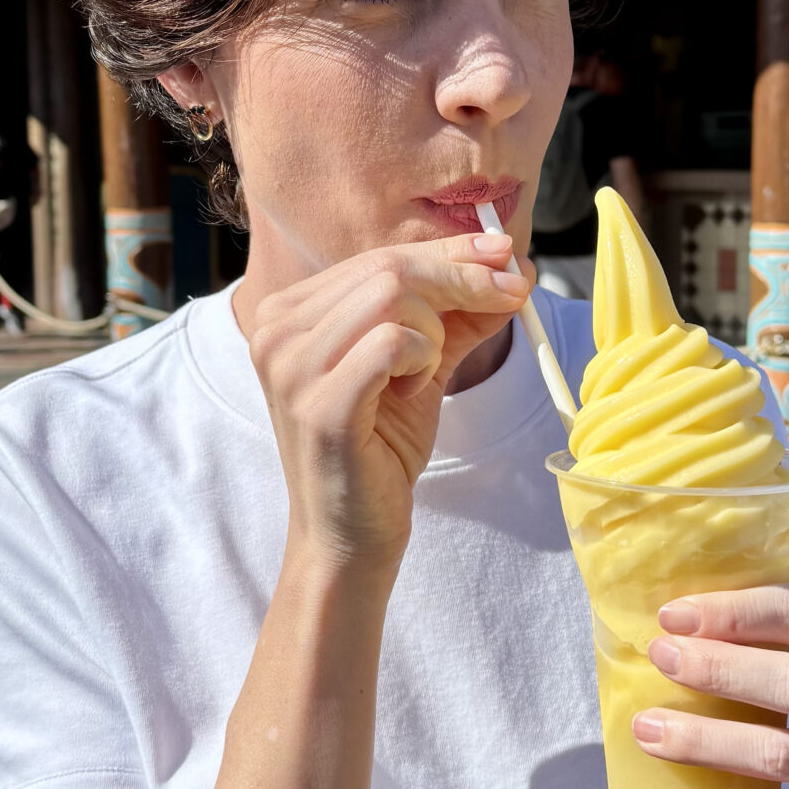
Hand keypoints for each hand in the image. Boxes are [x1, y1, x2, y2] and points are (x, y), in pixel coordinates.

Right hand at [247, 236, 528, 570]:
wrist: (350, 536)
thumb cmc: (379, 451)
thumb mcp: (421, 368)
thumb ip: (456, 316)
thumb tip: (510, 268)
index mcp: (289, 312)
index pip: (379, 256)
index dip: (449, 251)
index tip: (504, 257)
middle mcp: (275, 329)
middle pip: (388, 267)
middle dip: (462, 276)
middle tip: (512, 292)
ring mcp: (289, 365)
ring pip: (392, 296)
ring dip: (435, 332)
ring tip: (424, 374)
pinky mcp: (319, 403)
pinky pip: (392, 342)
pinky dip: (421, 358)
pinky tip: (411, 390)